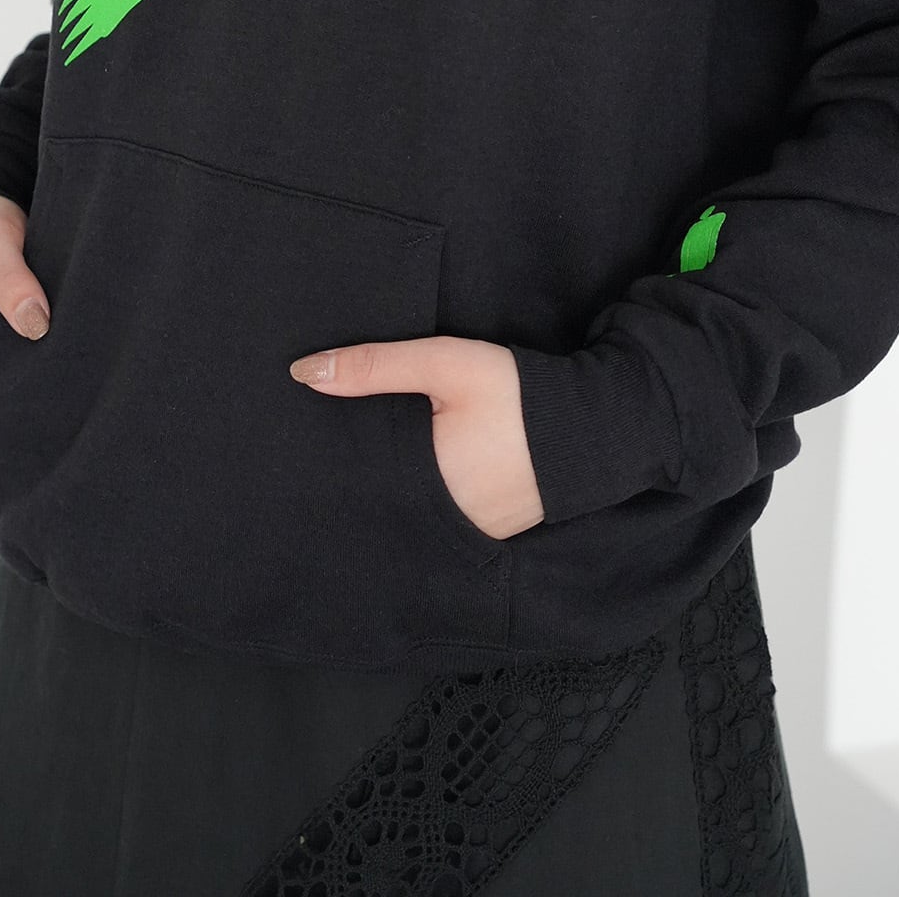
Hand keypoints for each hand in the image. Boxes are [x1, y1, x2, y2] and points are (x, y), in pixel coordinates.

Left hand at [290, 336, 544, 539]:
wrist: (596, 422)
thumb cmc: (517, 393)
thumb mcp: (444, 365)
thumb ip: (374, 367)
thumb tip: (303, 373)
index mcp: (424, 488)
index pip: (356, 486)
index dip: (331, 468)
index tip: (303, 454)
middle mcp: (443, 522)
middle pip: (380, 502)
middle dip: (359, 481)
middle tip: (326, 457)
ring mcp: (470, 531)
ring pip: (411, 513)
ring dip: (394, 493)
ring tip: (370, 464)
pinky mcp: (491, 528)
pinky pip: (443, 516)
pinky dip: (428, 498)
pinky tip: (420, 474)